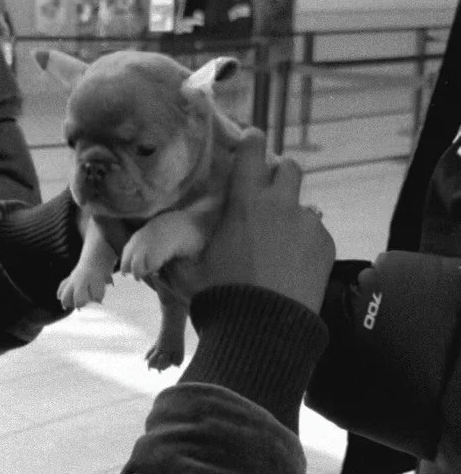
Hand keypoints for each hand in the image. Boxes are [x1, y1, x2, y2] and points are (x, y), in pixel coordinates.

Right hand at [159, 129, 335, 313]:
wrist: (264, 332)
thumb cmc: (221, 298)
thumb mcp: (188, 274)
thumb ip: (176, 255)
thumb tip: (148, 258)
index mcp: (245, 202)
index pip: (251, 150)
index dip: (251, 141)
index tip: (250, 141)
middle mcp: (281, 205)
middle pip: (290, 168)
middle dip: (280, 175)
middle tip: (268, 195)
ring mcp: (308, 225)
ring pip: (304, 206)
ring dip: (293, 216)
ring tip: (280, 244)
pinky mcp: (325, 247)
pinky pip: (316, 235)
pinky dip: (306, 245)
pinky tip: (292, 268)